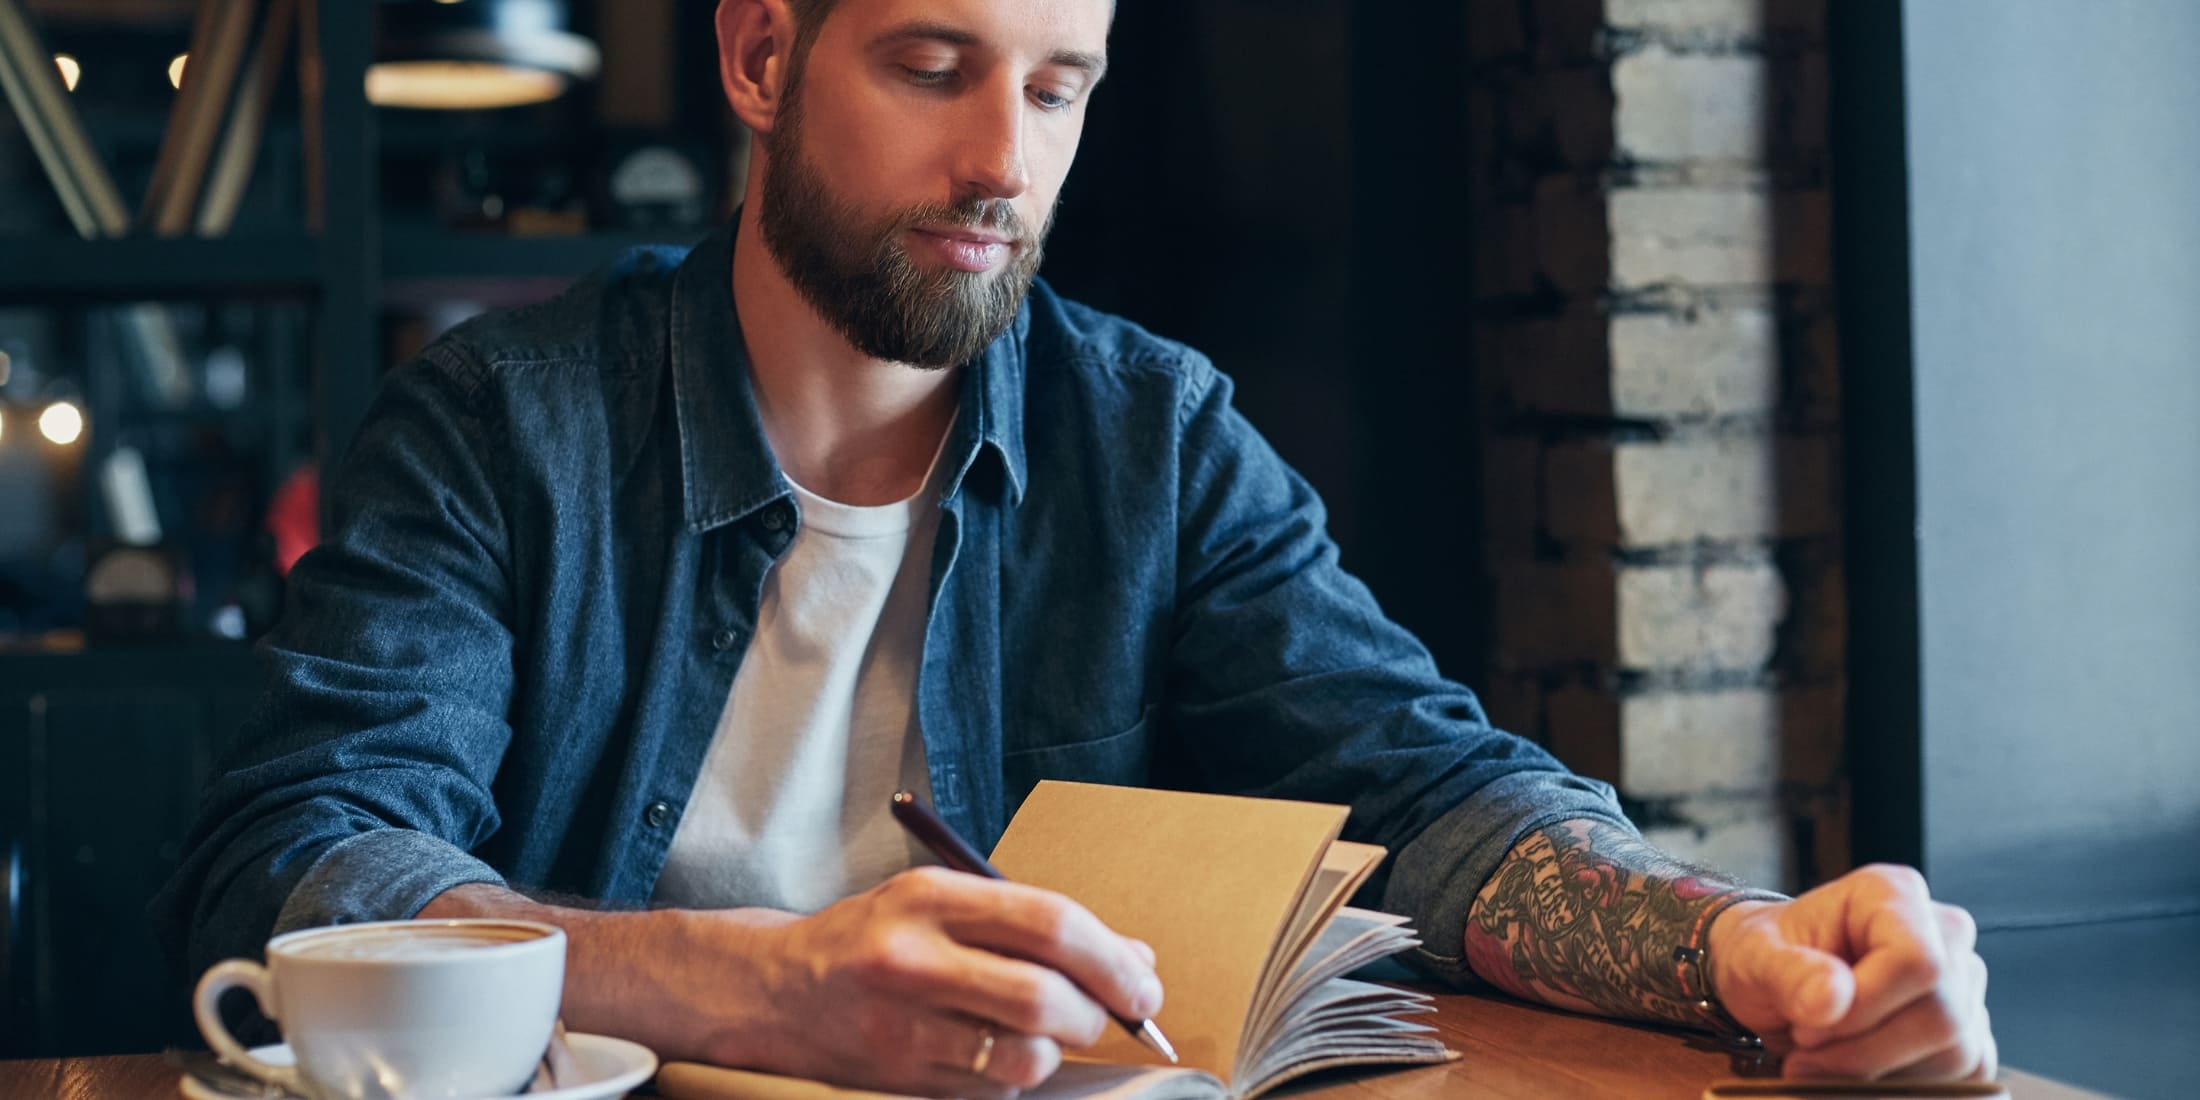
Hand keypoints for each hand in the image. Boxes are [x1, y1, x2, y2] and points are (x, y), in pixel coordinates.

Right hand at [665, 867, 1160, 1097]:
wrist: (776, 991)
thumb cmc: (878, 938)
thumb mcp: (946, 902)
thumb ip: (1035, 924)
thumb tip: (1135, 959)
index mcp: (931, 897)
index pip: (1047, 922)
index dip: (1111, 957)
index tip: (1143, 981)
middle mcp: (913, 959)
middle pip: (1042, 997)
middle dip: (1099, 1013)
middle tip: (1118, 1014)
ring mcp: (903, 1025)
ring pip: (1024, 1056)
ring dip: (1060, 1052)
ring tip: (1056, 1034)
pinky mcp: (901, 1077)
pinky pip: (993, 1088)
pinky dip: (1018, 1075)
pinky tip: (1006, 1052)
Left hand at [1705, 864, 1994, 1080]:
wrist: (1773, 978)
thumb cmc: (1767, 955)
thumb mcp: (1754, 957)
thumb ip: (1789, 973)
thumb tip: (1832, 997)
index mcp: (1893, 895)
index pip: (1917, 962)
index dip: (1865, 1009)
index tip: (1806, 1030)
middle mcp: (1943, 935)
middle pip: (1941, 1016)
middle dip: (1865, 1053)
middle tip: (1804, 1057)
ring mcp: (1963, 985)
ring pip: (1955, 1055)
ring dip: (1880, 1075)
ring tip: (1822, 1062)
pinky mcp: (1968, 1031)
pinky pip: (1962, 1077)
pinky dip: (1904, 1087)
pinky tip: (1858, 1074)